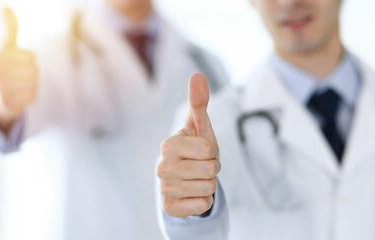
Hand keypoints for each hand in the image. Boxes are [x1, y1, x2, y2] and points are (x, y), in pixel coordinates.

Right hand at [0, 8, 37, 131]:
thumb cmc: (6, 68)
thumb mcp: (6, 48)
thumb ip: (10, 30)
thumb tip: (6, 7)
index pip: (31, 56)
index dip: (29, 59)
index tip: (18, 61)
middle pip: (34, 69)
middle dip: (31, 72)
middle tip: (20, 75)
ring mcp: (2, 88)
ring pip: (34, 82)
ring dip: (31, 84)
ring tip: (20, 85)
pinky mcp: (9, 102)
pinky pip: (33, 95)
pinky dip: (30, 95)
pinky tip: (20, 94)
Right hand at [157, 73, 220, 217]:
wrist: (185, 179)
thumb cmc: (194, 149)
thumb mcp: (199, 126)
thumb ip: (199, 101)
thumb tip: (198, 74)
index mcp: (168, 145)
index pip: (208, 150)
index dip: (213, 152)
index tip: (204, 152)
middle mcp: (161, 167)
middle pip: (209, 170)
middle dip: (212, 169)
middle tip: (202, 166)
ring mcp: (164, 189)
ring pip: (208, 188)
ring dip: (209, 185)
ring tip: (198, 179)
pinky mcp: (170, 208)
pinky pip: (202, 205)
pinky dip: (204, 201)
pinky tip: (193, 194)